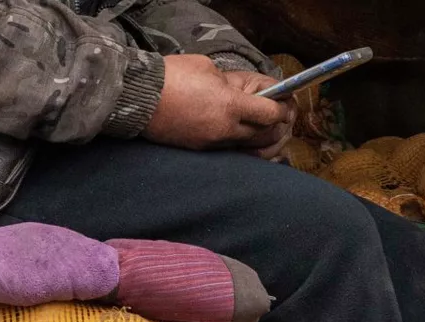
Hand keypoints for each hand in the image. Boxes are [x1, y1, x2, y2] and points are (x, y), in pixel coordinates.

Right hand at [143, 55, 292, 152]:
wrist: (138, 97)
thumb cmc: (171, 77)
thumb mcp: (207, 69)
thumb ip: (230, 83)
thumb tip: (239, 92)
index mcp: (230, 105)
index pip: (270, 113)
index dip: (282, 109)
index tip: (286, 103)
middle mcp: (225, 129)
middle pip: (265, 136)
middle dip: (277, 126)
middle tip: (281, 117)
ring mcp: (212, 143)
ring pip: (249, 147)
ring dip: (261, 139)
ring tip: (264, 128)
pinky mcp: (200, 149)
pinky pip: (230, 150)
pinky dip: (240, 143)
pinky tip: (241, 134)